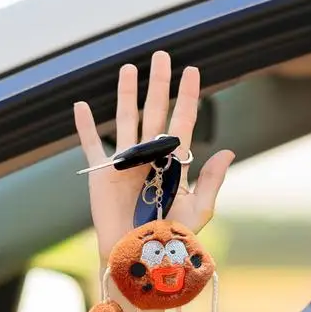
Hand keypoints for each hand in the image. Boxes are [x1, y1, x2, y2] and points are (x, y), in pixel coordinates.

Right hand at [74, 50, 234, 258]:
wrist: (141, 256)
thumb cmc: (173, 237)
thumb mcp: (199, 209)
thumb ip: (212, 180)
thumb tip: (228, 150)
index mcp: (173, 162)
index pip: (182, 122)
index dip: (188, 97)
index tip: (193, 71)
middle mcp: (150, 156)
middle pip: (155, 112)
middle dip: (159, 84)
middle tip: (163, 55)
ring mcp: (125, 163)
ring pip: (126, 119)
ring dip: (127, 93)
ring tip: (130, 68)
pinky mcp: (101, 174)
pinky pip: (92, 145)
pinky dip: (85, 126)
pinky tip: (82, 105)